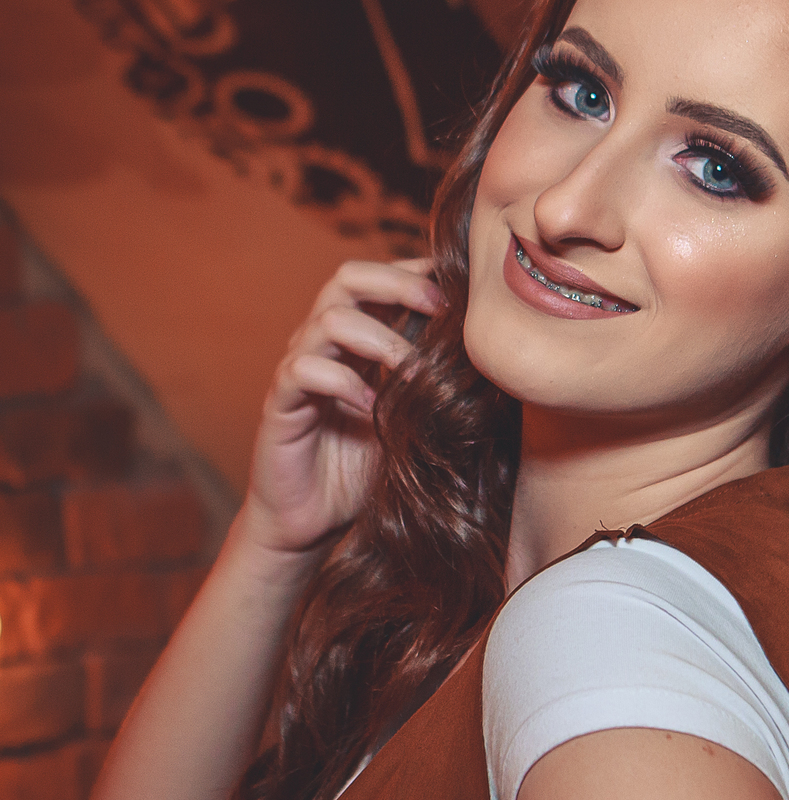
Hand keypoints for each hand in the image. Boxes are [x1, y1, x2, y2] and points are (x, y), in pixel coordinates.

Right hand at [242, 258, 440, 557]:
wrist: (315, 526)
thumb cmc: (370, 471)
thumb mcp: (419, 420)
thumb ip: (442, 383)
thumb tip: (497, 354)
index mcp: (360, 339)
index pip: (381, 278)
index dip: (419, 274)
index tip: (464, 293)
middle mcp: (325, 344)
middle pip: (349, 277)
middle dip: (400, 285)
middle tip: (443, 311)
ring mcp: (300, 369)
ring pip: (330, 319)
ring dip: (382, 340)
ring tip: (414, 374)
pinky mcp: (281, 405)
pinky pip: (304, 370)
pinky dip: (344, 383)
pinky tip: (372, 410)